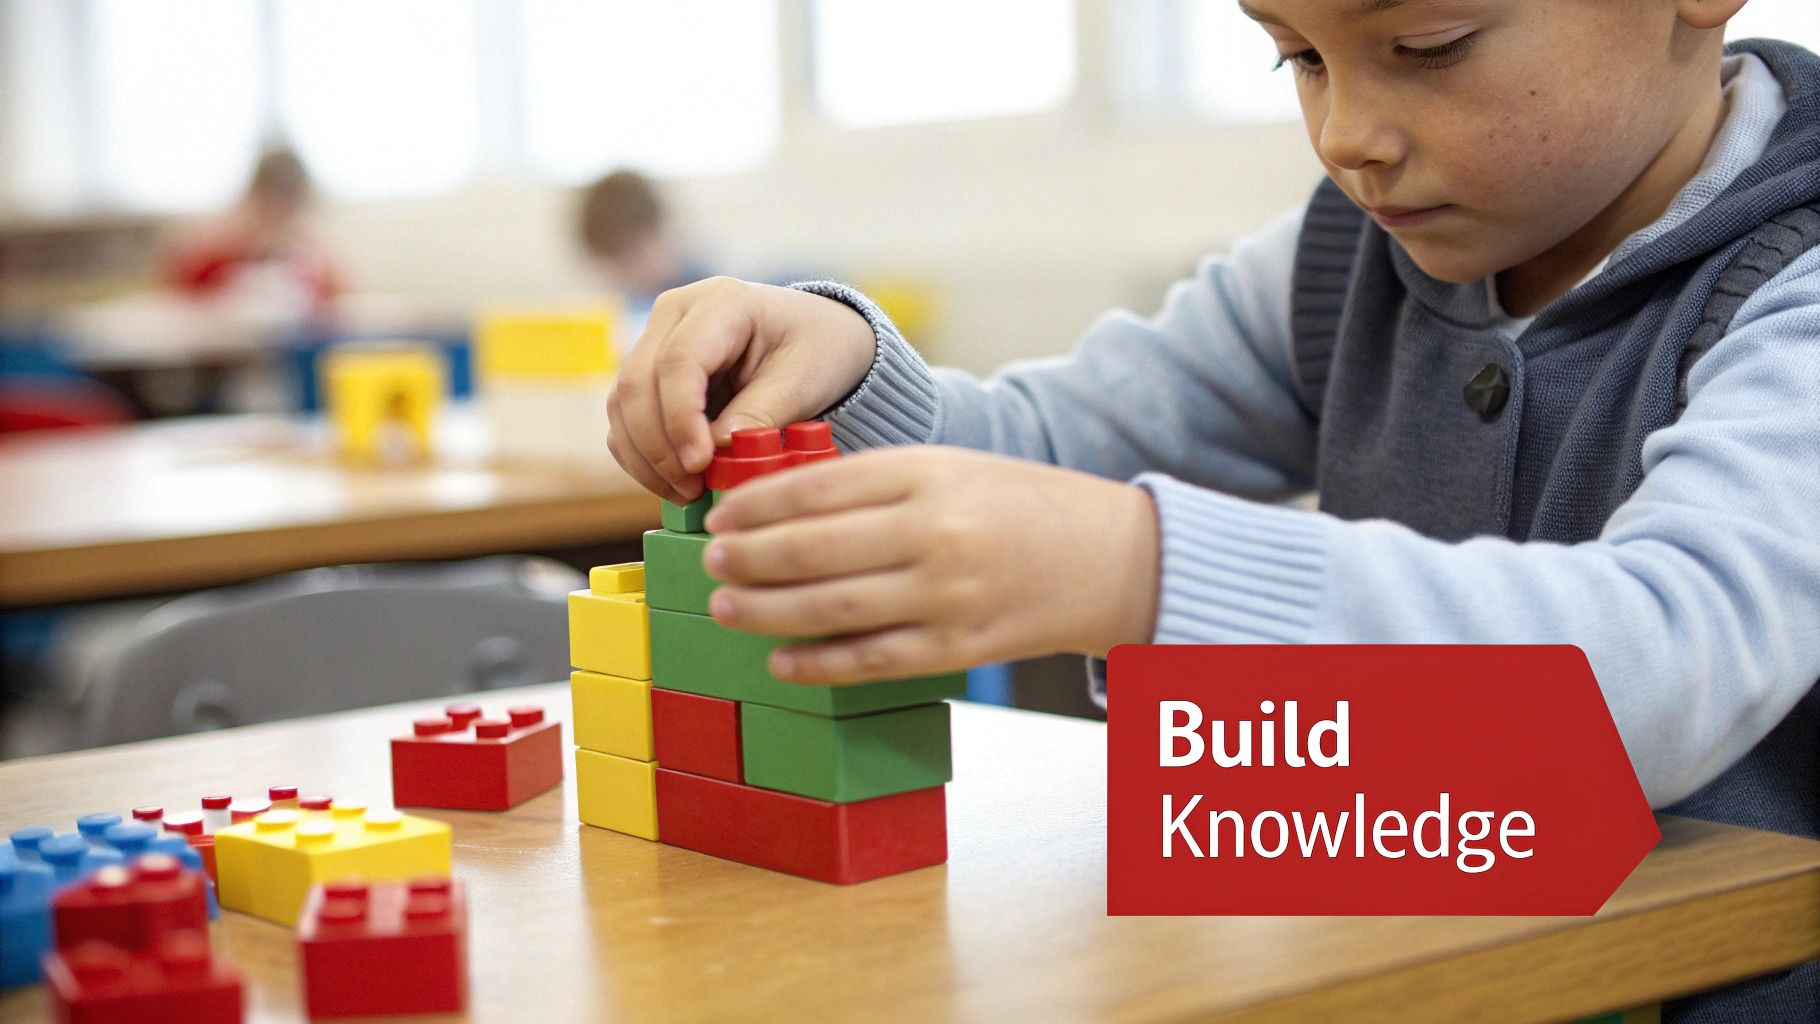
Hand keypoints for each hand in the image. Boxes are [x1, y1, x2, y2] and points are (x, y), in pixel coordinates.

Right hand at [607, 278, 876, 503]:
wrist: (815, 336)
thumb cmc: (815, 350)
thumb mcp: (803, 380)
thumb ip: (760, 413)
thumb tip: (716, 450)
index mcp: (722, 301)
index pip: (679, 361)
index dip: (680, 419)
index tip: (699, 465)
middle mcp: (676, 313)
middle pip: (638, 382)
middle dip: (658, 446)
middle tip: (691, 489)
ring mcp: (655, 340)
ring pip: (623, 404)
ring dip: (645, 457)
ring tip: (687, 492)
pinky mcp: (648, 373)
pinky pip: (626, 419)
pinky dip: (641, 456)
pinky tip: (674, 483)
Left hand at [701, 446, 1161, 683]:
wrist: (1110, 558)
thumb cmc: (1018, 505)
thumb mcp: (949, 467)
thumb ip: (873, 483)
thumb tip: (780, 506)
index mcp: (927, 473)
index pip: (817, 487)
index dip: (756, 506)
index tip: (720, 515)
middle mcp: (933, 532)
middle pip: (812, 550)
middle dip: (747, 558)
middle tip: (711, 562)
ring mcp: (945, 595)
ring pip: (831, 607)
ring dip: (765, 610)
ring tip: (725, 607)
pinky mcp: (956, 647)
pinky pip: (870, 659)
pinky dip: (818, 661)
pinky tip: (781, 659)